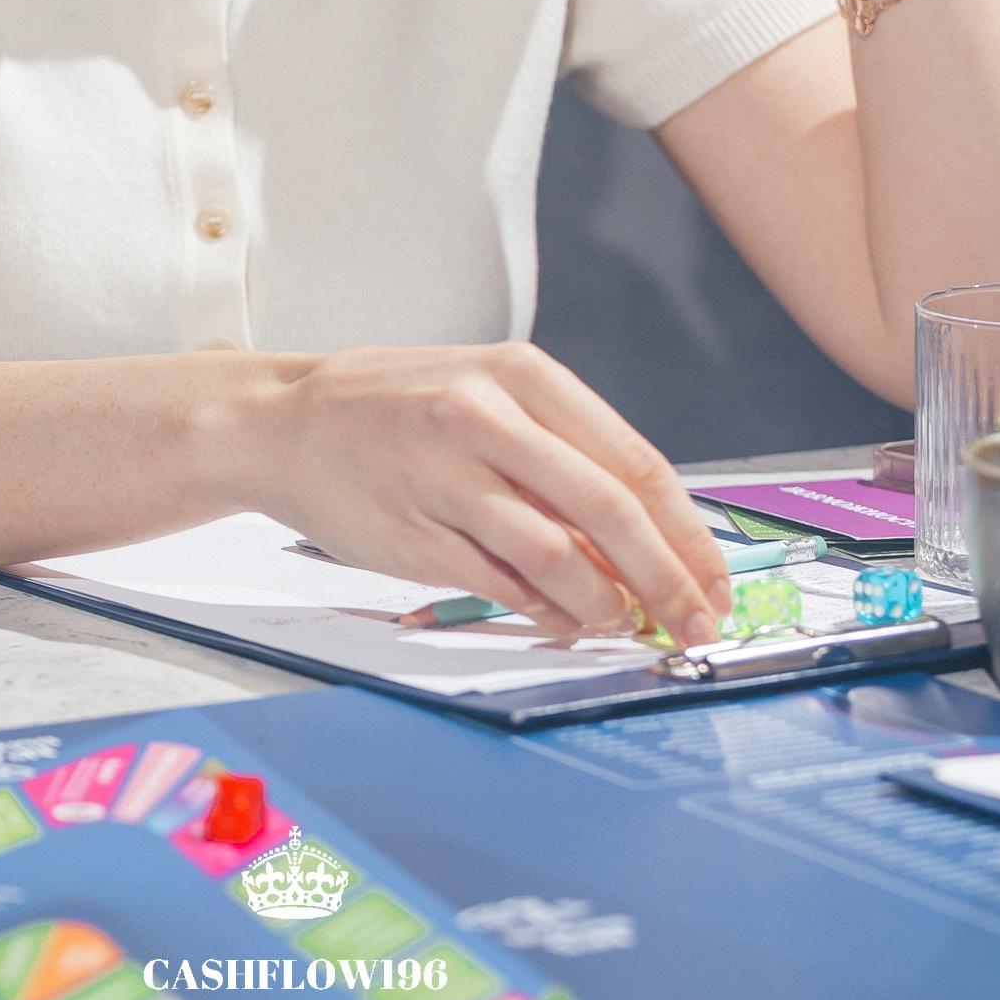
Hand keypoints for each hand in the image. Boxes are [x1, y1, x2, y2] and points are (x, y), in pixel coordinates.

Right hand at [253, 340, 730, 645]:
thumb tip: (648, 538)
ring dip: (606, 605)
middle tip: (696, 624)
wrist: (284, 421)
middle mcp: (487, 417)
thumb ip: (561, 454)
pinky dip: (548, 611)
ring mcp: (449, 477)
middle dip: (669, 580)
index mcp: (521, 375)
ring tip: (621, 625)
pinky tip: (563, 619)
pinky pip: (504, 584)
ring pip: (560, 555)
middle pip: (611, 510)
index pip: (635, 462)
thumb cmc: (395, 408)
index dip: (688, 533)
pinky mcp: (417, 533)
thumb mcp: (485, 394)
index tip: (715, 580)